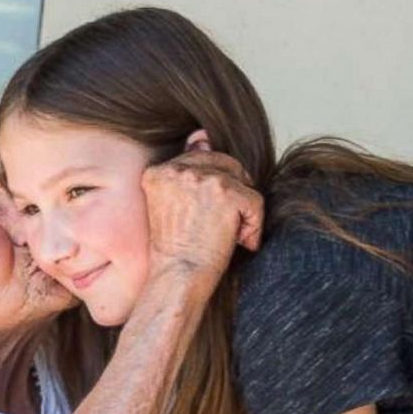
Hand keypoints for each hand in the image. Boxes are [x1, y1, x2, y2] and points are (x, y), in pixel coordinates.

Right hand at [141, 151, 263, 282]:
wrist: (178, 277)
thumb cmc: (175, 251)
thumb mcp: (170, 206)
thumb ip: (184, 172)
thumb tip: (202, 136)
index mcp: (158, 172)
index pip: (199, 161)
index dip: (212, 187)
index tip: (210, 214)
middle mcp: (177, 169)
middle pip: (223, 165)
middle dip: (231, 194)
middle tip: (224, 225)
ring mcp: (201, 178)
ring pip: (241, 183)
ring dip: (242, 212)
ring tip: (230, 236)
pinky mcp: (226, 192)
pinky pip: (255, 201)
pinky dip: (254, 225)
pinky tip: (242, 242)